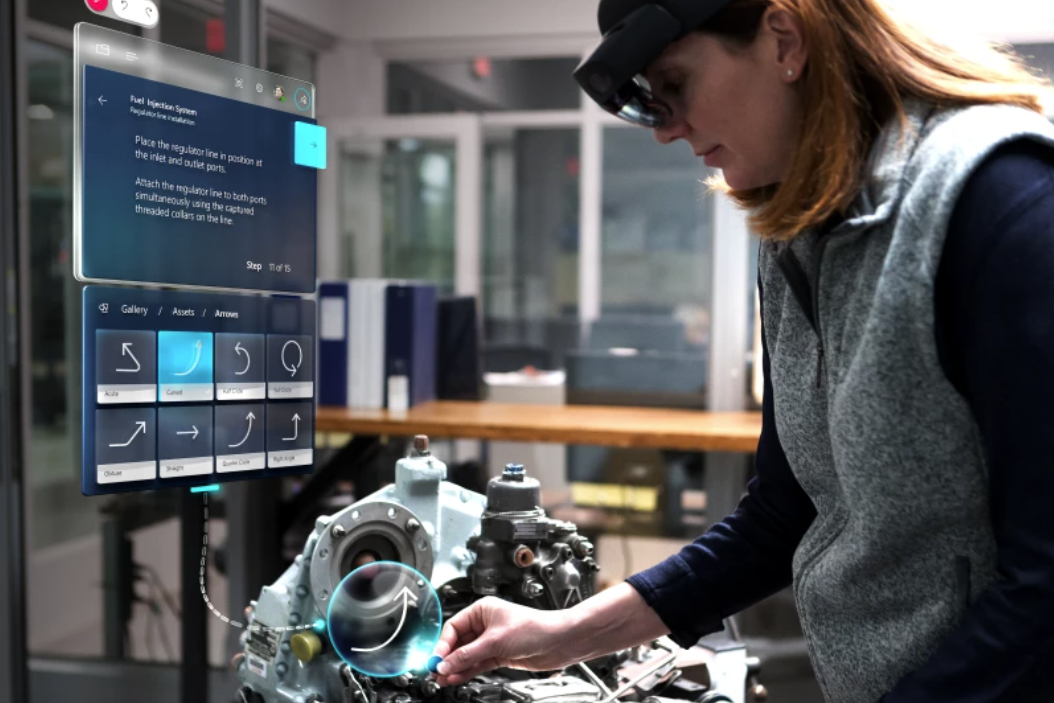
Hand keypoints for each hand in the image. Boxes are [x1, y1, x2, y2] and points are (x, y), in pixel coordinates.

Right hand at [432, 597, 579, 685]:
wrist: (558, 641)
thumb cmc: (534, 628)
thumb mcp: (495, 641)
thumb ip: (468, 654)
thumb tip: (446, 663)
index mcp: (482, 610)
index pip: (454, 627)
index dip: (443, 644)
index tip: (436, 659)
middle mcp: (485, 624)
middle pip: (458, 642)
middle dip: (447, 657)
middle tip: (435, 671)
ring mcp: (492, 640)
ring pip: (467, 655)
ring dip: (455, 667)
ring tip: (442, 678)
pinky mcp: (499, 654)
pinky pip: (477, 663)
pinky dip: (466, 671)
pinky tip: (456, 677)